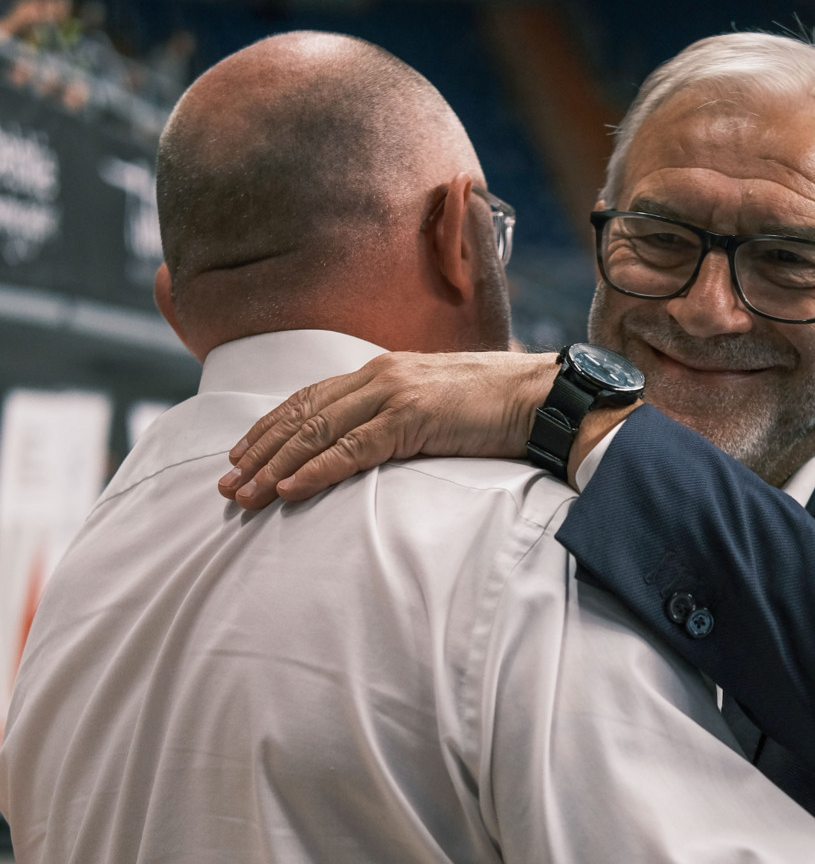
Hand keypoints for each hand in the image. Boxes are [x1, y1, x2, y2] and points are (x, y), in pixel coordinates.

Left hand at [218, 350, 558, 509]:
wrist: (540, 397)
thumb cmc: (495, 407)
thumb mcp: (435, 407)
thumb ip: (399, 418)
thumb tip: (376, 444)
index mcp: (381, 371)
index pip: (309, 399)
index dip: (269, 428)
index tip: (239, 456)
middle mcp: (379, 376)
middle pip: (301, 414)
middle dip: (258, 451)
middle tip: (225, 484)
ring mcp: (394, 395)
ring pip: (316, 431)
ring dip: (274, 465)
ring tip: (243, 493)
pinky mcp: (412, 419)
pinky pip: (351, 449)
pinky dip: (315, 469)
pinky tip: (288, 488)